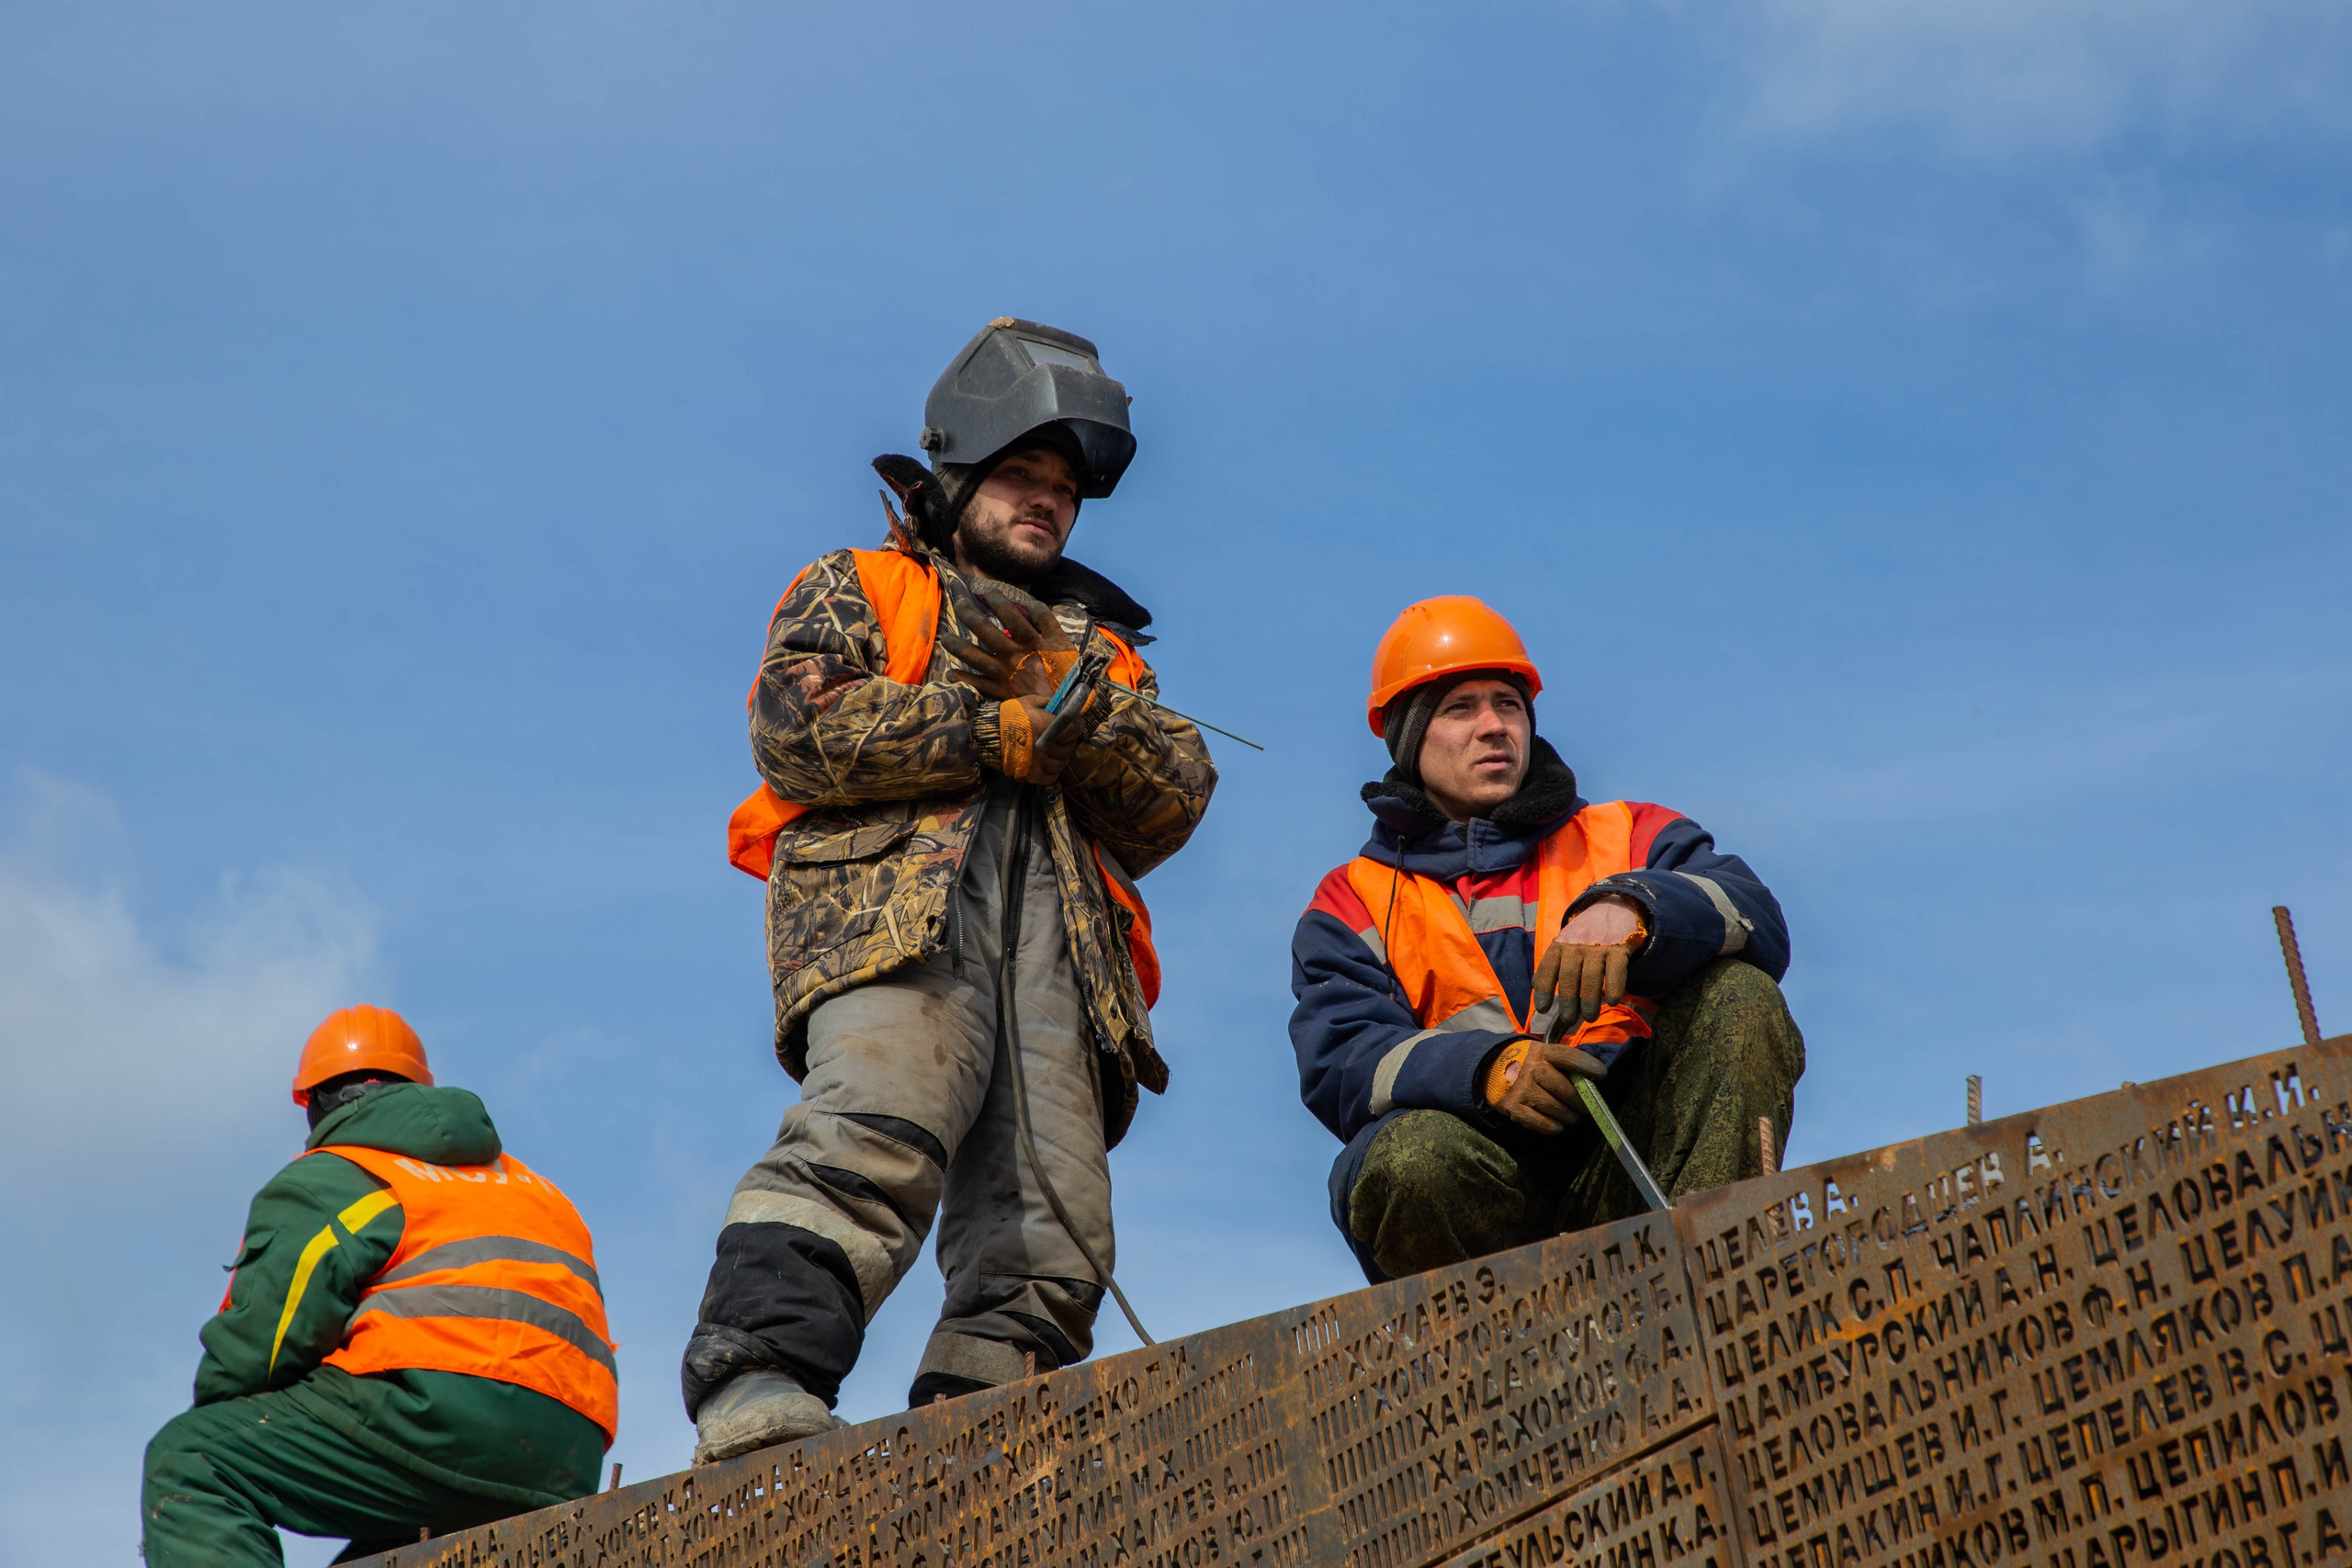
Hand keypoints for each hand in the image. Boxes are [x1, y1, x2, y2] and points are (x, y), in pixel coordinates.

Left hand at [940, 588, 1079, 702]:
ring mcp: (1003, 674)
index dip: (997, 600)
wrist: (1065, 706)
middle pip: (984, 631)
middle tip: (959, 604)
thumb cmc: (1065, 672)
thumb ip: (1047, 621)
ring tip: (945, 638)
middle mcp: (1012, 655)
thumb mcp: (1063, 642)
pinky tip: (952, 673)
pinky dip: (962, 678)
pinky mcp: (999, 692)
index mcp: (1030, 641)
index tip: (989, 592)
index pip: (1009, 615)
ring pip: (973, 656)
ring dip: (957, 645)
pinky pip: (976, 684)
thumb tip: (1031, 603)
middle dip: (969, 614)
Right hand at [993, 696, 1086, 788]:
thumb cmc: (1010, 716)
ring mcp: (1038, 762)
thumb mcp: (1030, 702)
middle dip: (1068, 741)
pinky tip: (1048, 763)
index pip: (1074, 729)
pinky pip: (1051, 777)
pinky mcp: (1031, 775)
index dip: (1075, 726)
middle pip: (1069, 747)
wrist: (989, 734)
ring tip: (1053, 750)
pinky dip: (1053, 772)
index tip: (1073, 725)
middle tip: (1061, 737)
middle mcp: (1044, 746)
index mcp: (1045, 725)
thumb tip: (1065, 706)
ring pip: (1061, 763)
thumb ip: (1050, 703)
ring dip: (1061, 756)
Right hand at [1484, 1038, 1609, 1134]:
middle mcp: (1531, 1070)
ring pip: (1554, 1108)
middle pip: (1564, 1089)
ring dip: (1567, 1115)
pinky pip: (1537, 1121)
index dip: (1587, 1066)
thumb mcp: (1541, 1053)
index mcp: (1541, 1053)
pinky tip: (1557, 1126)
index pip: (1568, 1057)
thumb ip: (1562, 1064)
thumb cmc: (1525, 1062)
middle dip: (1579, 1101)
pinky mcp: (1512, 1107)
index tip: (1601, 1074)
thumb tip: (1589, 1081)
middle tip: (1585, 1107)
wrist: (1489, 1068)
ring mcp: (1521, 1089)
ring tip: (1571, 1116)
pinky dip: (1550, 1126)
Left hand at [1533, 895, 1647, 1025]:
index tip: (1543, 1009)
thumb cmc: (1584, 934)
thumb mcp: (1564, 943)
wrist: (1611, 907)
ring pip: (1590, 976)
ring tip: (1590, 1017)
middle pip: (1568, 976)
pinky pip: (1615, 972)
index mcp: (1559, 946)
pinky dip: (1614, 988)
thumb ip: (1552, 964)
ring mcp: (1597, 947)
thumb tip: (1534, 985)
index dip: (1543, 991)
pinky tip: (1613, 1001)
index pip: (1547, 969)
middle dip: (1568, 1001)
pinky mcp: (1618, 949)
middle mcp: (1575, 946)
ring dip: (1590, 1000)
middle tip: (1569, 1019)